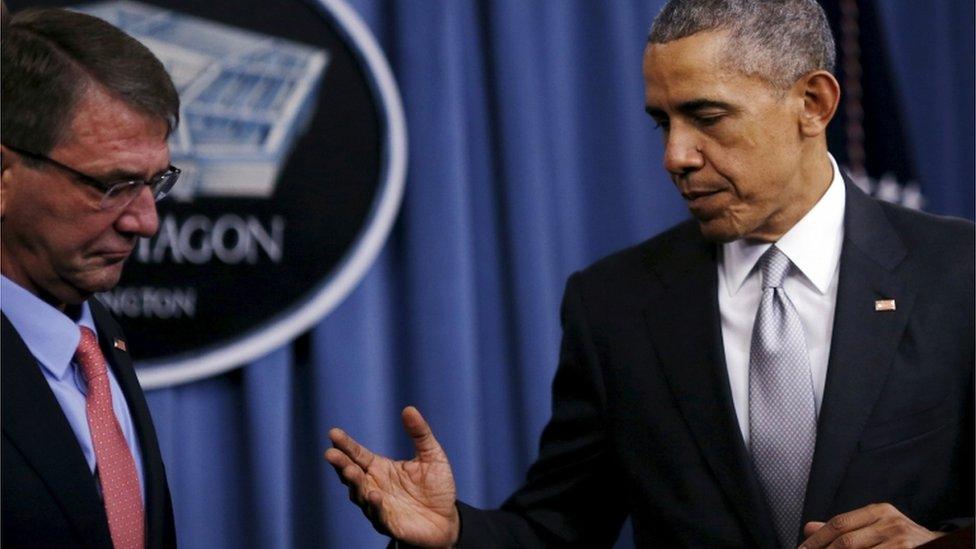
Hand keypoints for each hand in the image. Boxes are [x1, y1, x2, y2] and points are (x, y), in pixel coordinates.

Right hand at [325, 406, 459, 547]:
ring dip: (355, 483)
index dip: (346, 445)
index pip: (358, 455)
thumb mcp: (431, 455)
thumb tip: (409, 409)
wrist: (446, 519)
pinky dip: (375, 505)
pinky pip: (379, 515)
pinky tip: (373, 494)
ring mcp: (379, 506)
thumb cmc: (436, 486)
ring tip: (350, 471)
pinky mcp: (389, 524)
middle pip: (352, 474)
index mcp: (380, 468)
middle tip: (331, 453)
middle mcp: (374, 486)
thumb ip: (419, 434)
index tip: (333, 433)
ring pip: (360, 495)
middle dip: (341, 464)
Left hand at [800, 503, 944, 547]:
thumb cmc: (902, 539)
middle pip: (847, 541)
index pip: (839, 523)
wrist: (940, 546)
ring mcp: (900, 539)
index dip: (817, 539)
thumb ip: (844, 528)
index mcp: (878, 511)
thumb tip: (808, 527)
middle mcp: (890, 522)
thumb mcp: (875, 527)